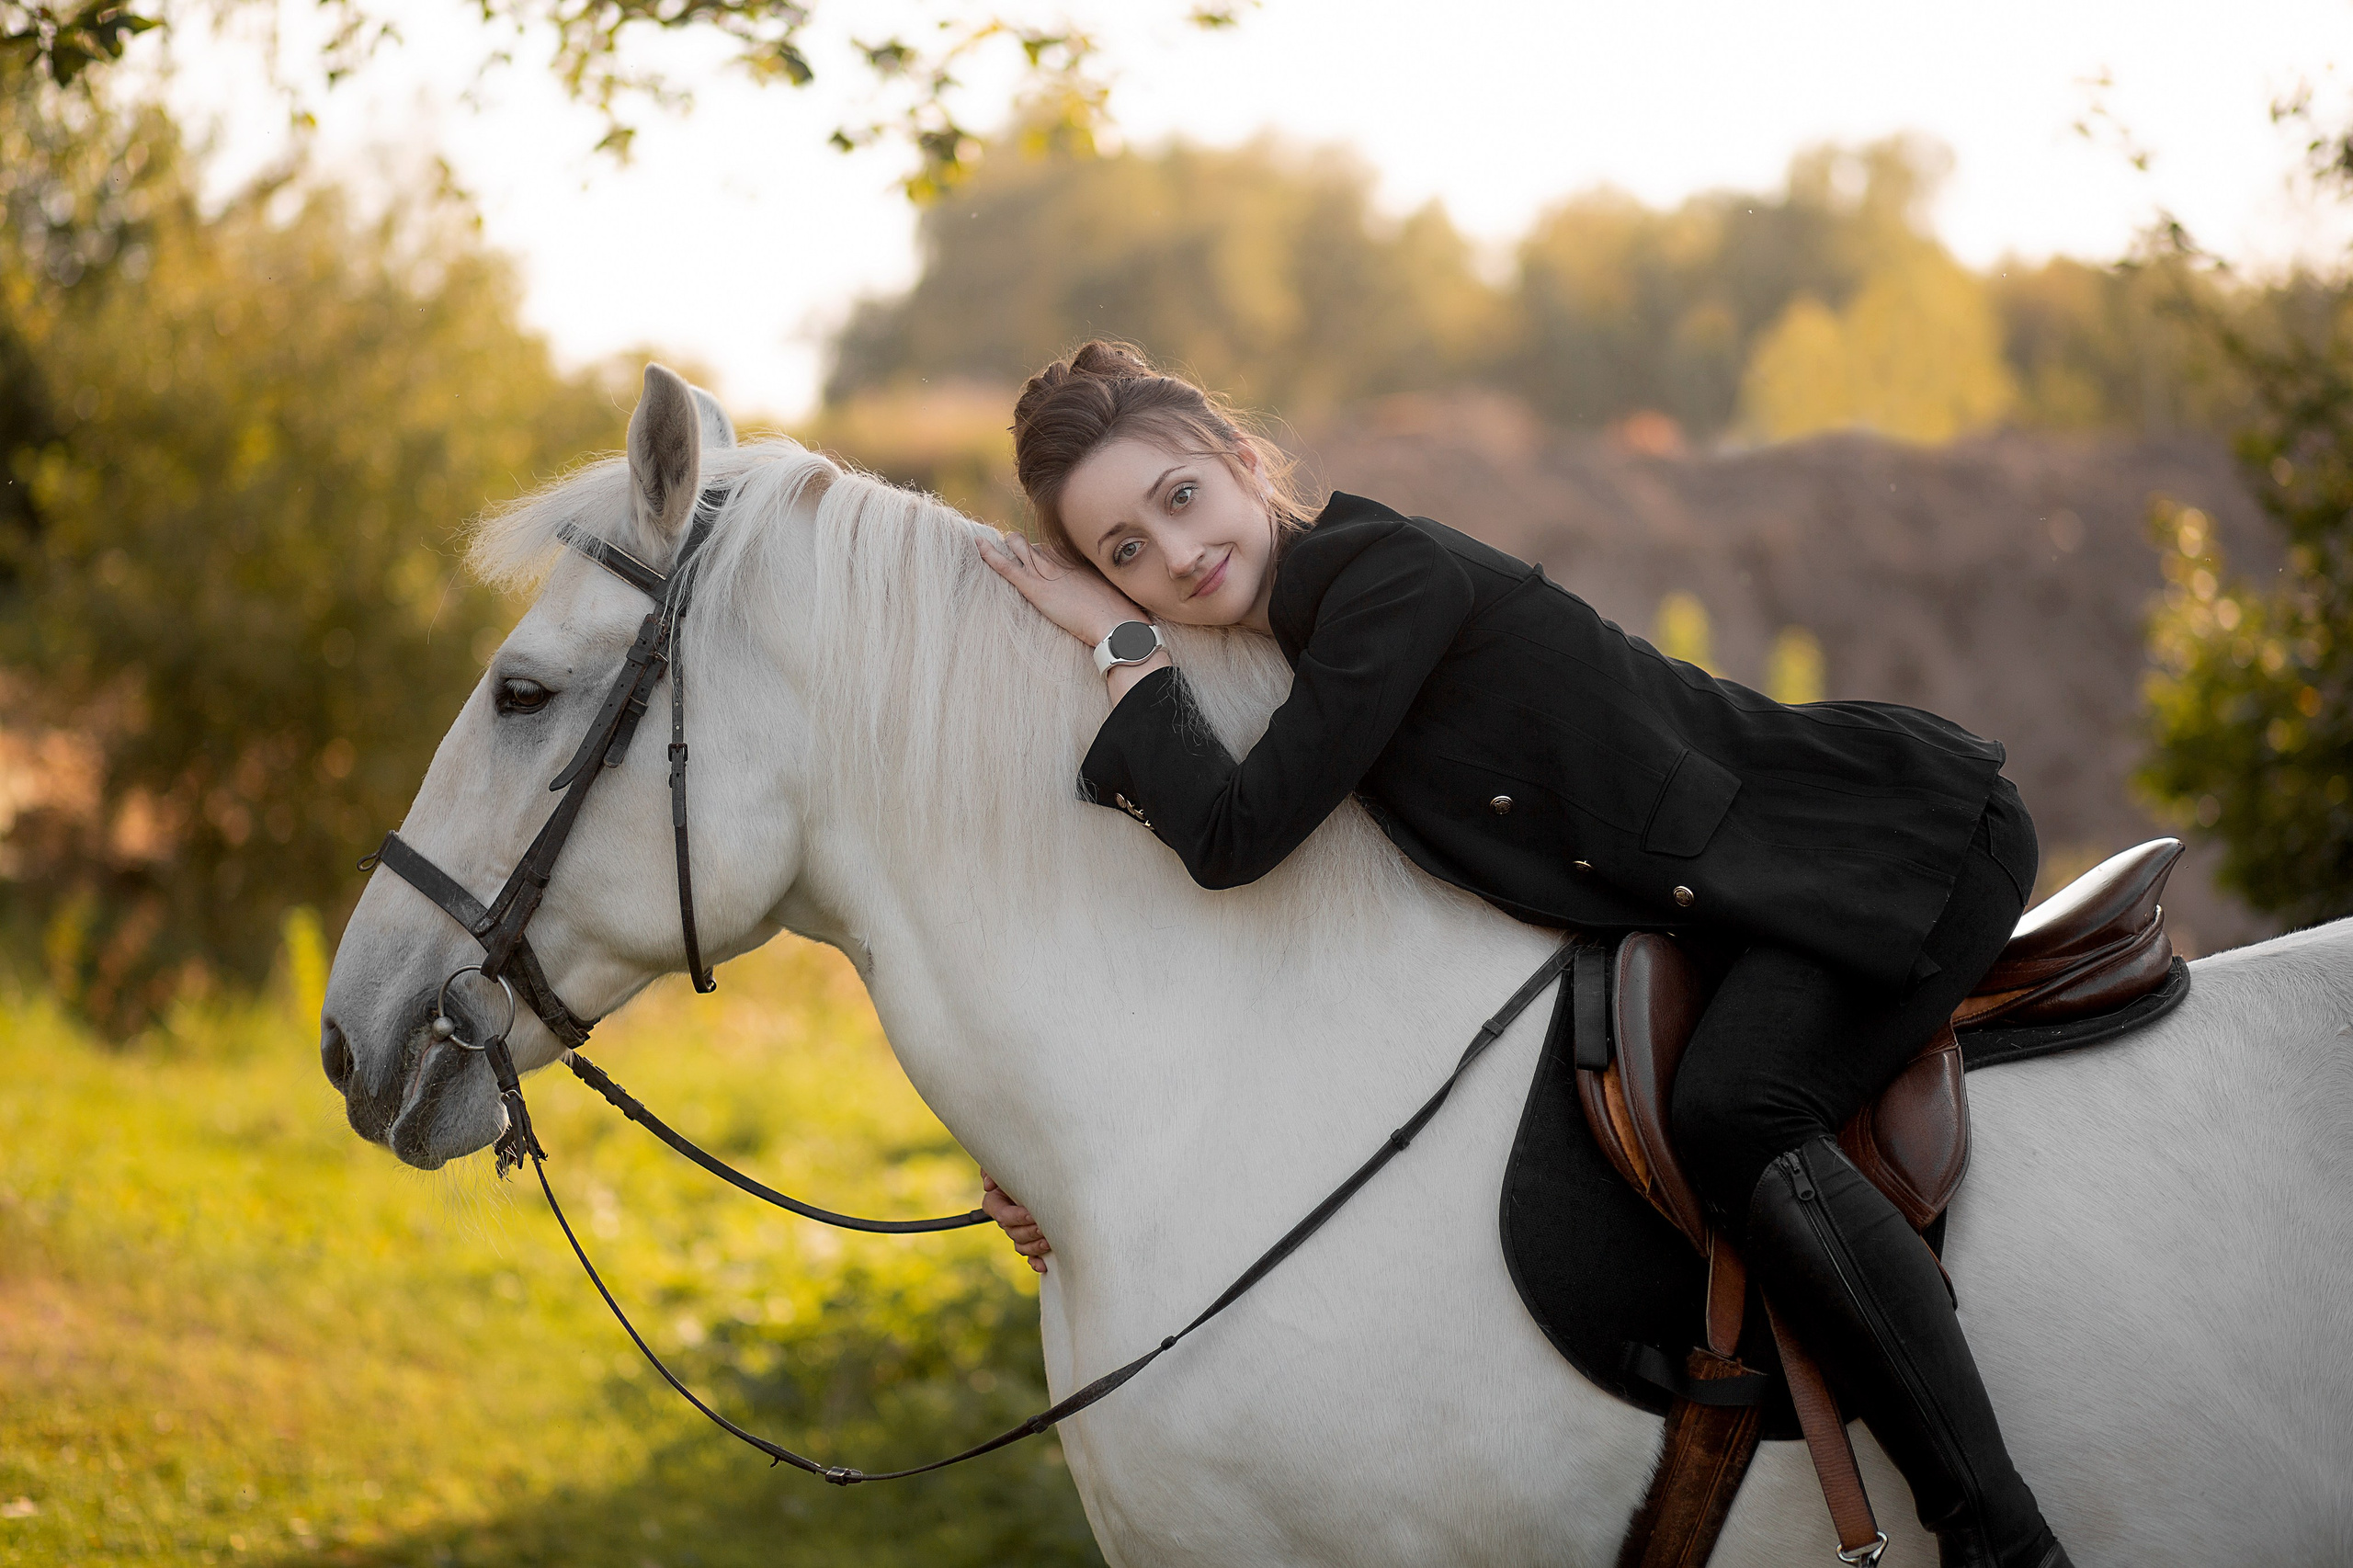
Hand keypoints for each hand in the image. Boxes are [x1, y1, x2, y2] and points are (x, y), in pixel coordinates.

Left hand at [976, 528, 1141, 647]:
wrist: (1116, 623)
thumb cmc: (1119, 613)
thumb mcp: (1113, 592)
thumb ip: (1102, 586)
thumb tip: (1103, 592)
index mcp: (1078, 558)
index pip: (1053, 547)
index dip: (1045, 554)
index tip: (1043, 560)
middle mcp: (1061, 559)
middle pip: (1035, 544)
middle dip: (1024, 548)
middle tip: (1017, 553)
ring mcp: (1045, 571)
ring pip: (1018, 546)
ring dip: (1009, 546)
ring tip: (995, 544)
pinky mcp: (1034, 587)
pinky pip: (1006, 566)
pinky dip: (990, 554)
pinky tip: (978, 544)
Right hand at [980, 1172, 1051, 1273]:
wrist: (1041, 1174)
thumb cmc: (1022, 1166)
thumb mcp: (1005, 1165)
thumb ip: (992, 1171)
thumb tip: (988, 1185)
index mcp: (996, 1203)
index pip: (1002, 1214)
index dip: (1016, 1217)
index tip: (1031, 1214)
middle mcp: (1006, 1219)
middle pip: (1013, 1232)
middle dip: (1029, 1232)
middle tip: (1045, 1227)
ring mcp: (1018, 1230)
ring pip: (1021, 1245)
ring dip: (1034, 1246)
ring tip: (1049, 1242)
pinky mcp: (1030, 1239)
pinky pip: (1029, 1255)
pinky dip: (1035, 1261)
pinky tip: (1044, 1265)